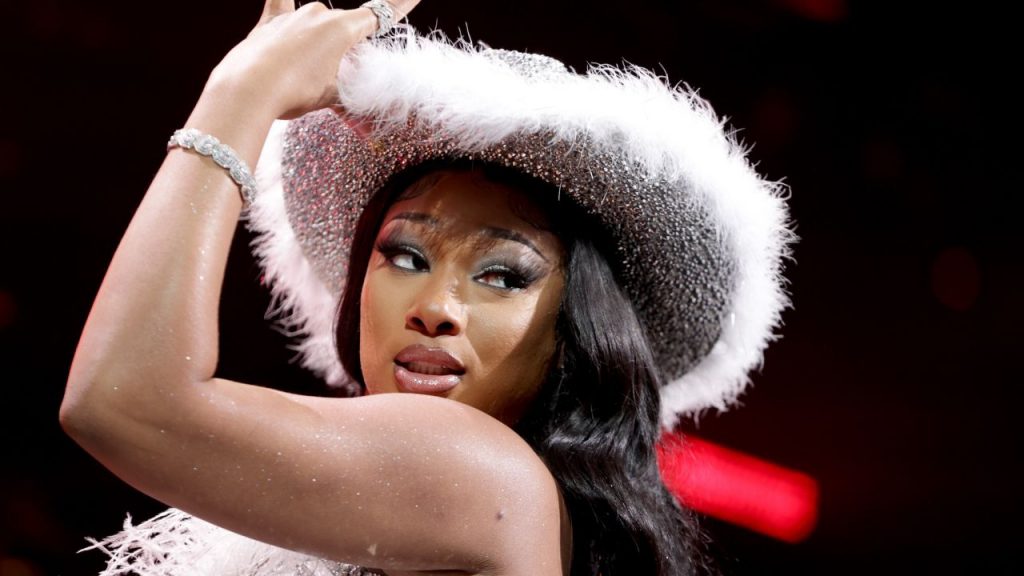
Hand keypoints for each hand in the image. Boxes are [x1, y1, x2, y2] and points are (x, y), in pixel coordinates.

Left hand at [207, 0, 420, 119]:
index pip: (380, 14)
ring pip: (314, 23)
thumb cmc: (294, 92)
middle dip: (346, 47)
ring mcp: (292, 15)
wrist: (248, 90)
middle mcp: (319, 13)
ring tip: (307, 72)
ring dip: (317, 42)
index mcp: (343, 28)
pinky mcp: (268, 23)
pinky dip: (284, 5)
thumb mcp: (330, 99)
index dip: (400, 6)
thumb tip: (369, 135)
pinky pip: (279, 3)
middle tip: (338, 78)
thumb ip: (352, 105)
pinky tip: (286, 6)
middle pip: (344, 26)